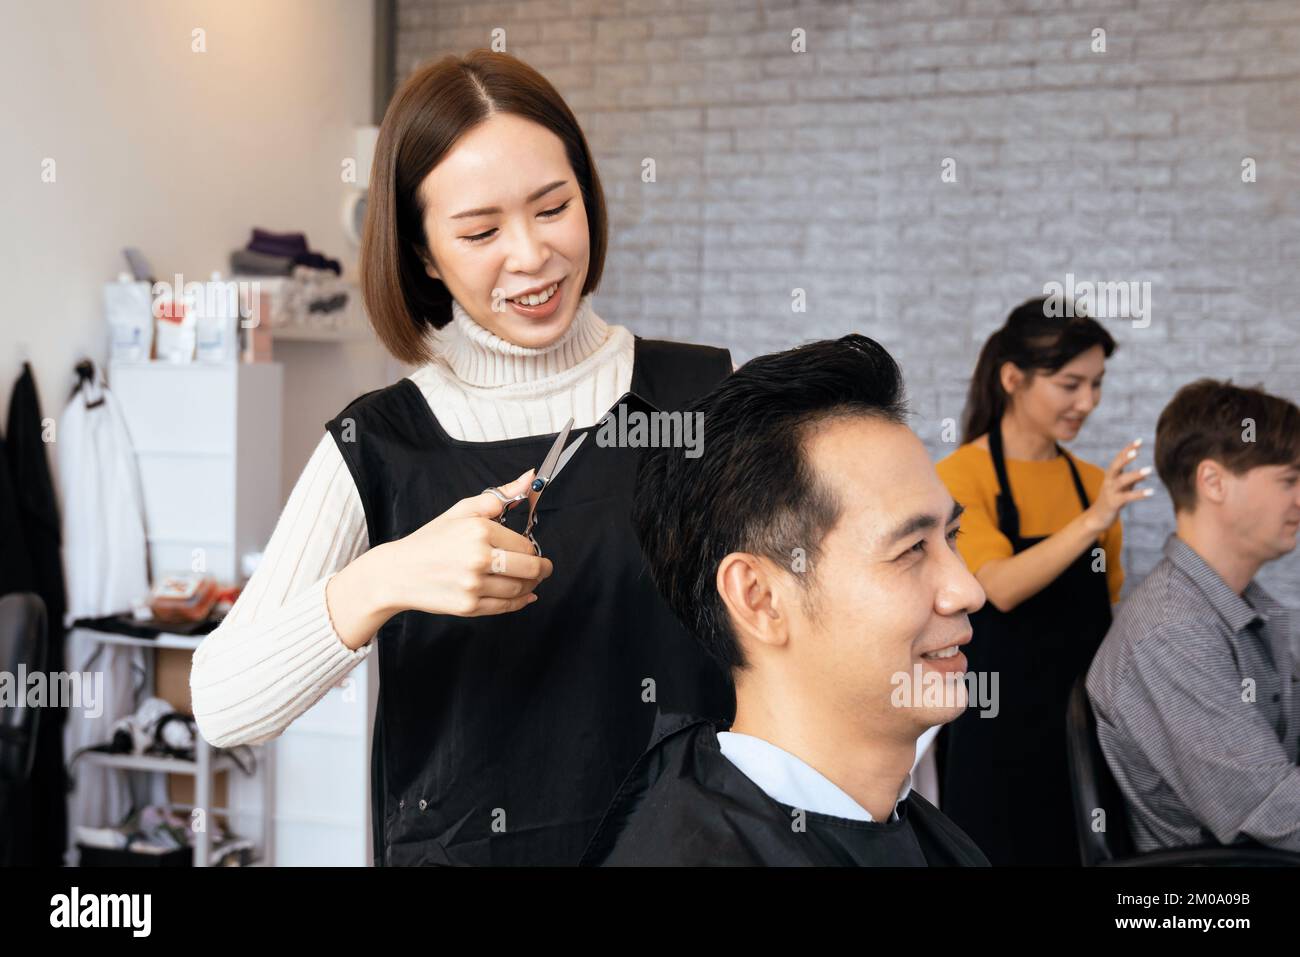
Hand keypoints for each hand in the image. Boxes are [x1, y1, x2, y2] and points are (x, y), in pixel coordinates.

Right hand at [373, 468, 553, 616]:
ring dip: (532, 585)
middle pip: (530, 568)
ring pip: (521, 588)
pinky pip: (507, 606)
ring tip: (529, 580)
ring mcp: (474, 585)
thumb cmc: (431, 540)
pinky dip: (521, 601)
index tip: (530, 550)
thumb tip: (529, 478)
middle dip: (542, 569)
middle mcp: (479, 559)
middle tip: (544, 568)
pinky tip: (524, 595)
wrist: (398, 572)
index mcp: (479, 531)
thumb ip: (498, 496)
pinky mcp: (469, 607)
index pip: (524, 544)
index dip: (531, 548)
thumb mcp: (462, 511)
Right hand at [1085, 438, 1152, 533]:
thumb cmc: (1111, 500)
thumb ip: (1131, 480)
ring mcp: (1110, 492)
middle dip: (1125, 458)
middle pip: (1115, 466)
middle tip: (1136, 451)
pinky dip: (1139, 494)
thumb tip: (1145, 473)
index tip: (1139, 441)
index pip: (1118, 459)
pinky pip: (1127, 497)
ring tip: (1149, 469)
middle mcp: (1108, 481)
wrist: (1097, 518)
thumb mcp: (1121, 488)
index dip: (1128, 449)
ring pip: (1122, 481)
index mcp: (1110, 475)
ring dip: (1135, 474)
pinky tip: (1151, 492)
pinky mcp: (1114, 503)